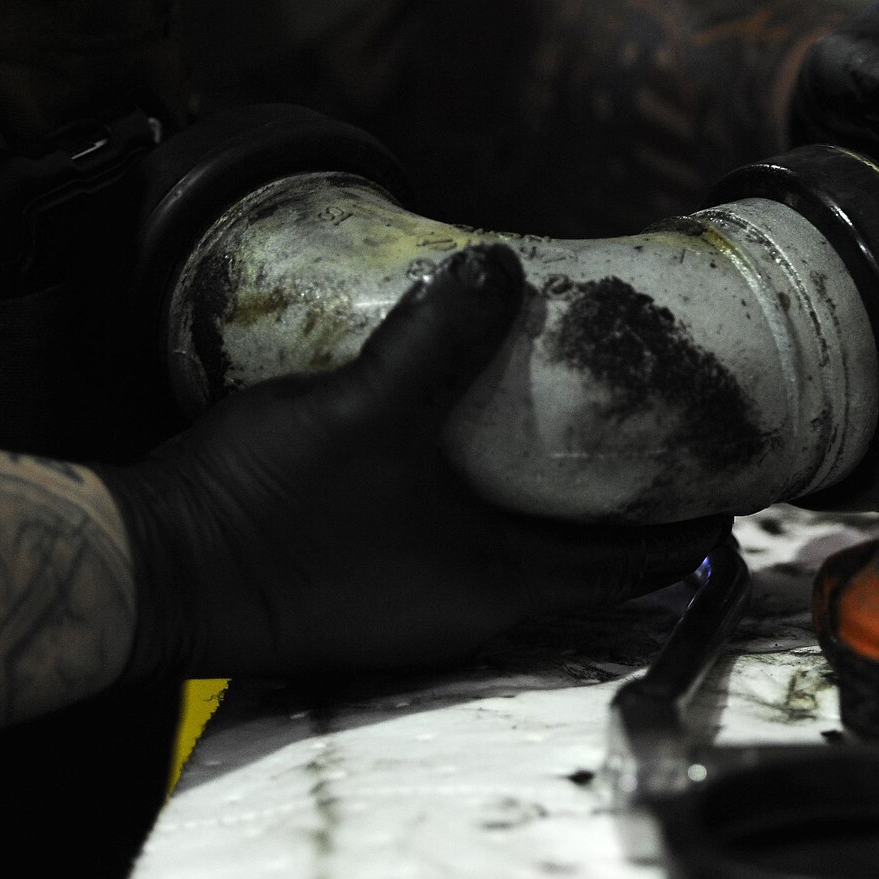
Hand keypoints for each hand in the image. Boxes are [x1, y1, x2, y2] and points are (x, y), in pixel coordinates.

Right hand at [100, 245, 728, 679]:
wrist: (151, 565)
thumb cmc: (270, 507)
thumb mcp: (368, 407)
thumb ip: (441, 336)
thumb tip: (498, 266)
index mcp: (492, 586)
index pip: (624, 568)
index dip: (680, 534)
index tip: (726, 499)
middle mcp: (463, 612)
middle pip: (575, 565)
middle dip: (619, 513)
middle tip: (657, 452)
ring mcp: (408, 608)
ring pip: (511, 556)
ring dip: (548, 509)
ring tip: (575, 441)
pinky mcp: (363, 589)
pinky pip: (454, 546)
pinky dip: (485, 506)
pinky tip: (469, 453)